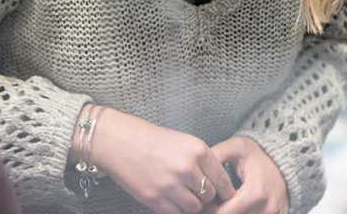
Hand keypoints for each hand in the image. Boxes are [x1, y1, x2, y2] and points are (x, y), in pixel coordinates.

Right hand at [85, 108, 236, 213]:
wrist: (121, 143)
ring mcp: (171, 185)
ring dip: (192, 204)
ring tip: (184, 195)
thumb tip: (215, 181)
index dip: (225, 189)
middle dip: (207, 196)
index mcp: (198, 150)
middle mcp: (187, 168)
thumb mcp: (184, 142)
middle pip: (210, 194)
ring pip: (195, 207)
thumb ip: (201, 161)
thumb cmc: (152, 140)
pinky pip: (176, 213)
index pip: (222, 178)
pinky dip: (177, 209)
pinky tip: (172, 200)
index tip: (226, 194)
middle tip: (200, 193)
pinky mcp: (155, 199)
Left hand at [205, 136, 287, 213]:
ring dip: (234, 212)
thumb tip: (199, 170)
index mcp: (255, 193)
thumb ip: (216, 156)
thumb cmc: (257, 153)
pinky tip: (242, 206)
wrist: (284, 156)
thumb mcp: (235, 146)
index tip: (212, 198)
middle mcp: (267, 208)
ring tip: (231, 200)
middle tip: (219, 200)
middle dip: (222, 211)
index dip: (212, 208)